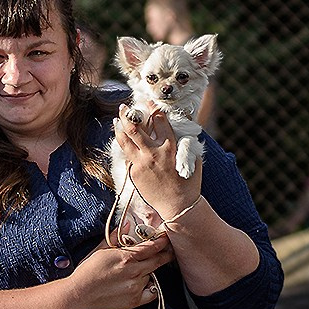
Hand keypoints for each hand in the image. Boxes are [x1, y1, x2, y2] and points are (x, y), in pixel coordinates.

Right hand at [67, 237, 172, 308]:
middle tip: (169, 252)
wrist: (79, 296)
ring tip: (134, 274)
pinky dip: (150, 289)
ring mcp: (135, 287)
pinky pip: (152, 293)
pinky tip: (142, 286)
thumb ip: (115, 237)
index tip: (167, 238)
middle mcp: (133, 271)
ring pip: (152, 276)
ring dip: (148, 273)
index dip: (162, 241)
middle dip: (165, 255)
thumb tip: (127, 224)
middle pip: (158, 261)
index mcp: (125, 257)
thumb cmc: (87, 272)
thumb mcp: (100, 250)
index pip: (151, 247)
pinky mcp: (135, 301)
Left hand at [113, 107, 200, 222]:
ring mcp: (141, 163)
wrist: (178, 206)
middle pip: (135, 127)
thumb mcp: (192, 158)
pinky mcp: (134, 173)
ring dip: (119, 128)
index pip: (158, 120)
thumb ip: (185, 142)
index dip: (153, 109)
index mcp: (170, 146)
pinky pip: (127, 156)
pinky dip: (124, 146)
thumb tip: (183, 130)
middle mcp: (153, 152)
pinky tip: (121, 141)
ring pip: (125, 140)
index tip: (148, 102)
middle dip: (127, 115)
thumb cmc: (189, 182)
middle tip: (124, 108)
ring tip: (116, 120)